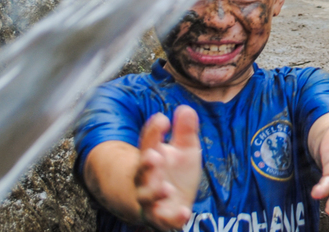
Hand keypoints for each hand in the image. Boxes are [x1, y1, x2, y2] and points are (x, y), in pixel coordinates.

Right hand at [135, 106, 201, 229]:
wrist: (166, 203)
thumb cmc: (174, 171)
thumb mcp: (185, 148)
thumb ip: (185, 131)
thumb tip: (185, 108)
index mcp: (151, 158)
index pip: (149, 143)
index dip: (153, 131)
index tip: (162, 119)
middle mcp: (147, 179)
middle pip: (143, 171)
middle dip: (147, 164)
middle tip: (154, 157)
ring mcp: (152, 200)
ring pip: (148, 198)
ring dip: (155, 193)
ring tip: (166, 188)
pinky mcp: (162, 218)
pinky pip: (164, 220)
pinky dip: (173, 218)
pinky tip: (184, 213)